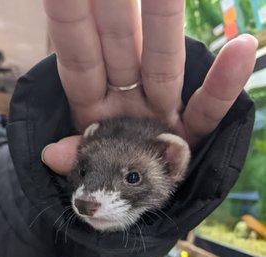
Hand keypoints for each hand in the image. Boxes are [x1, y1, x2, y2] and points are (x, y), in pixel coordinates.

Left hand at [42, 0, 256, 173]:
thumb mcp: (87, 168)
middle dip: (115, 12)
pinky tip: (242, 47)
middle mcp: (127, 97)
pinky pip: (207, 109)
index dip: (71, 27)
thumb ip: (76, 157)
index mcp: (94, 101)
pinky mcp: (188, 130)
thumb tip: (52, 155)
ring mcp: (159, 110)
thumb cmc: (105, 177)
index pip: (79, 59)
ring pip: (162, 64)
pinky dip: (224, 85)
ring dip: (164, 26)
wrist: (131, 200)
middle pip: (120, 48)